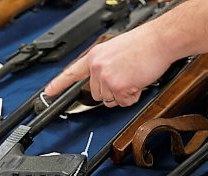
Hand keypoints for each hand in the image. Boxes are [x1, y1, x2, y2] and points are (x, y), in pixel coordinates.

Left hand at [45, 25, 173, 107]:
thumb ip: (104, 65)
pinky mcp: (117, 87)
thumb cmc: (143, 44)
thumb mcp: (115, 50)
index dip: (58, 84)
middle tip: (126, 77)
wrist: (159, 40)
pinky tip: (137, 82)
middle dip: (112, 91)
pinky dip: (132, 97)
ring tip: (133, 77)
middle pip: (97, 94)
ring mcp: (106, 77)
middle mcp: (97, 67)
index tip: (48, 92)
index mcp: (94, 56)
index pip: (72, 73)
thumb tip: (102, 82)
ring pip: (109, 100)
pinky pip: (123, 102)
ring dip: (122, 95)